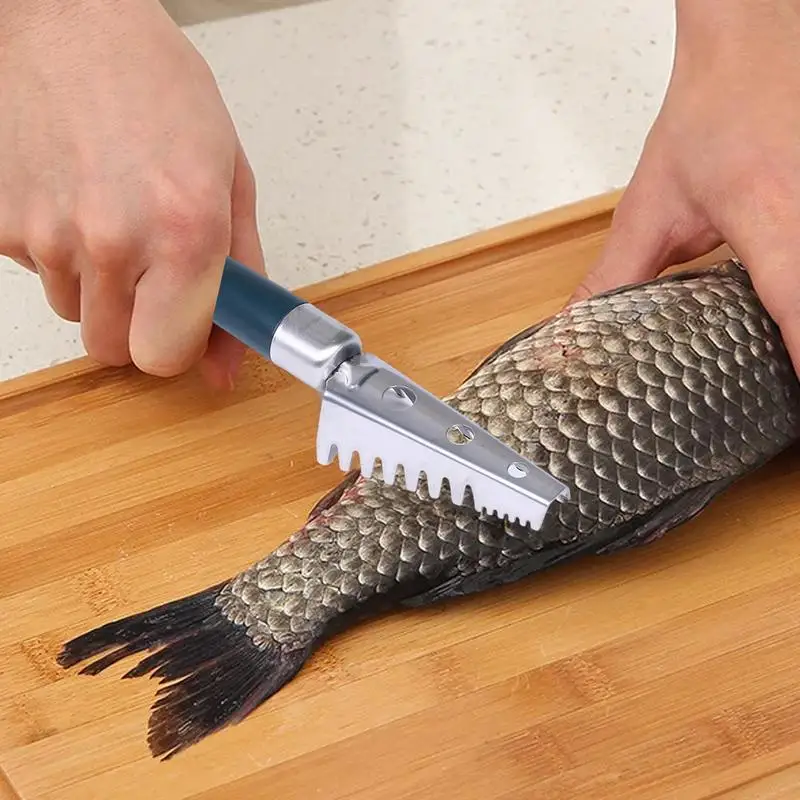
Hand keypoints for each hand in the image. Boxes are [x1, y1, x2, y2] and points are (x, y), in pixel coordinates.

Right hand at [0, 0, 264, 388]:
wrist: (74, 23)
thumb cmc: (161, 91)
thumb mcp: (231, 183)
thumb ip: (239, 282)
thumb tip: (225, 366)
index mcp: (185, 233)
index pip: (165, 357)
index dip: (176, 347)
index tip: (182, 323)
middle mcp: (113, 240)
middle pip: (113, 349)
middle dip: (137, 323)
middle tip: (151, 272)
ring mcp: (48, 233)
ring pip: (76, 313)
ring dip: (100, 286)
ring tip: (114, 217)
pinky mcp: (2, 223)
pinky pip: (39, 273)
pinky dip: (59, 252)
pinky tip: (76, 199)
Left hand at [569, 0, 799, 373]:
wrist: (752, 48)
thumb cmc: (711, 115)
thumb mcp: (650, 208)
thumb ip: (615, 276)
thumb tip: (577, 327)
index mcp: (771, 216)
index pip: (797, 305)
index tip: (789, 400)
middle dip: (795, 350)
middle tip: (774, 387)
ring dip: (794, 321)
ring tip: (775, 357)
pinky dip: (794, 296)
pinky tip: (779, 312)